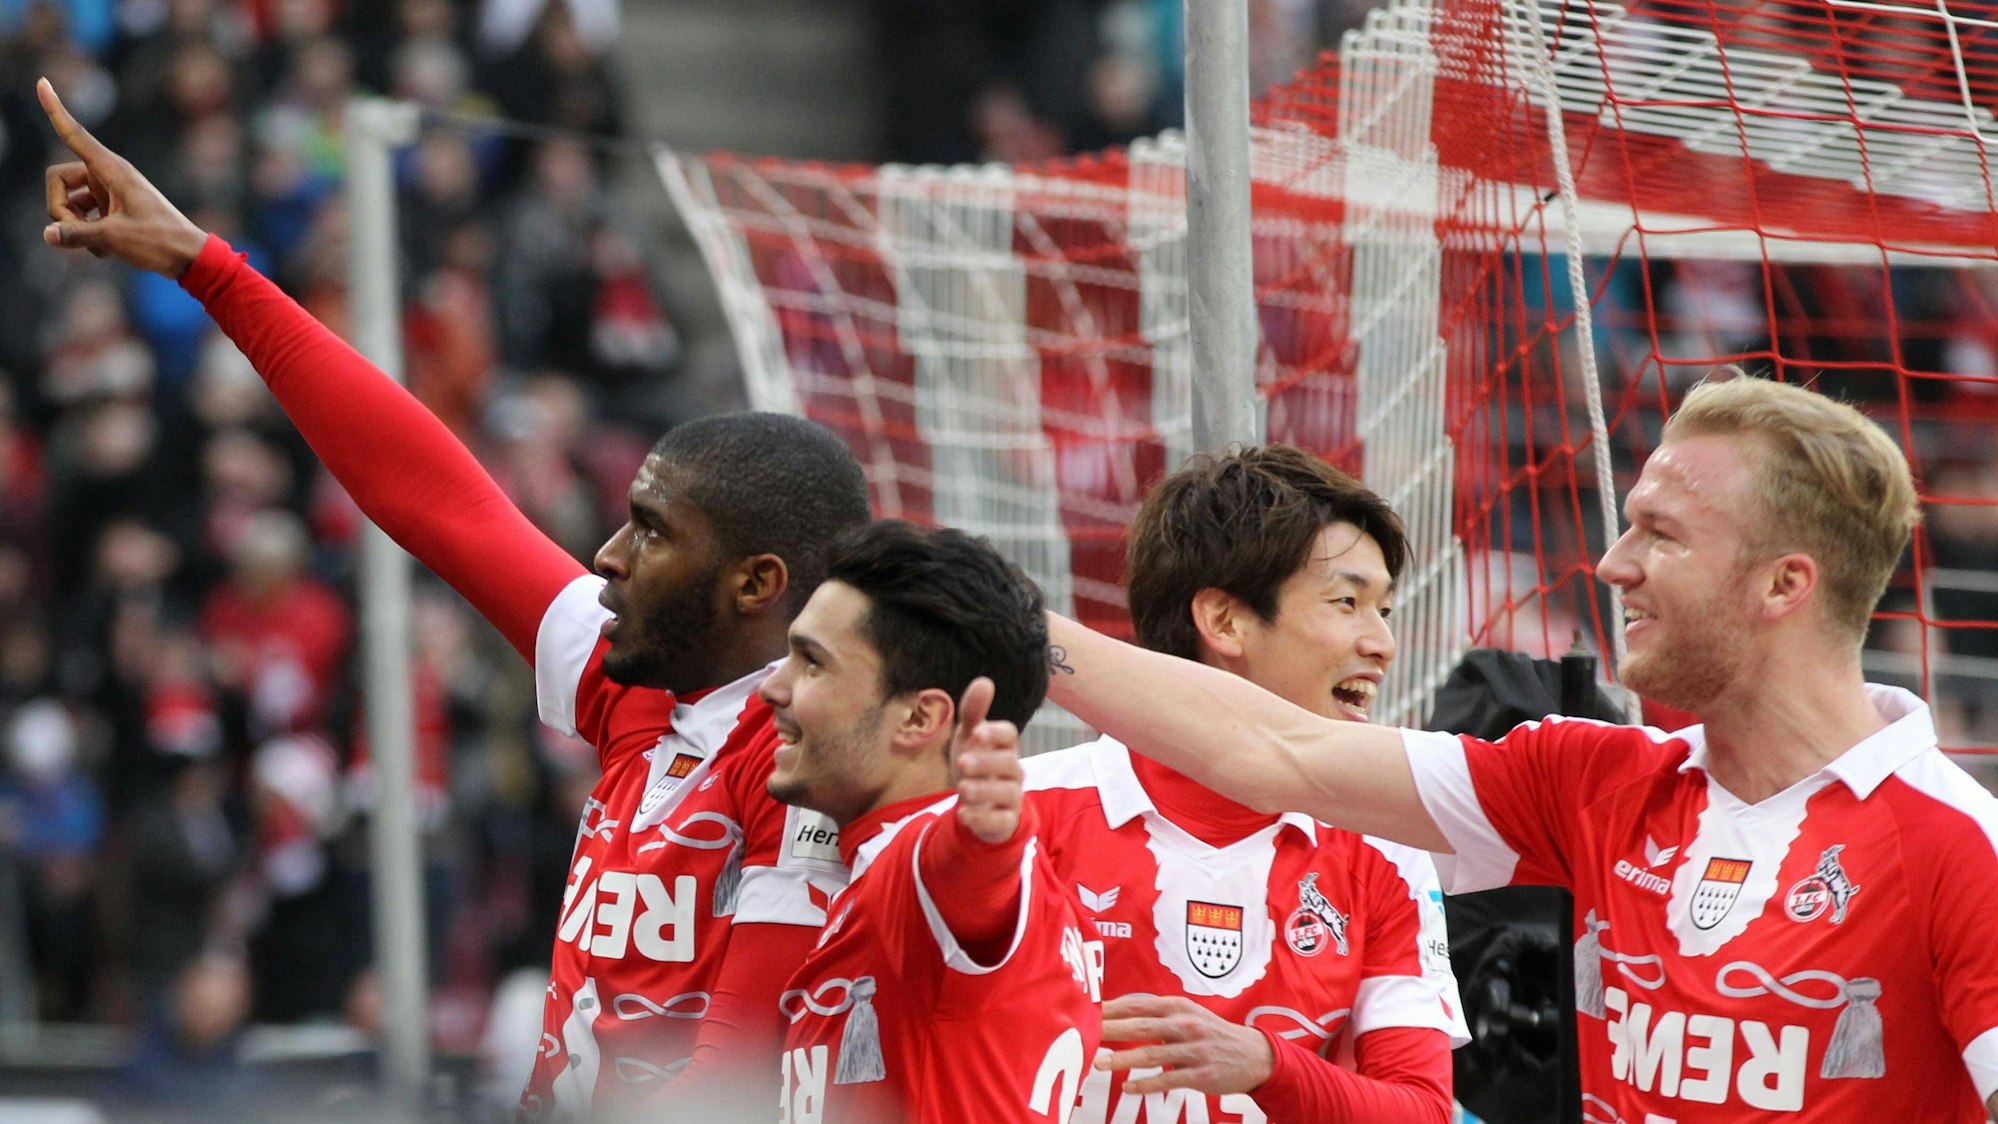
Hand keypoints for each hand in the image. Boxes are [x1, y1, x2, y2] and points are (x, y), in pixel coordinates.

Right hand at [38, 77, 208, 276]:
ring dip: (75, 228)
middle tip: (78, 234)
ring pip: (67, 203)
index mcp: (112, 170)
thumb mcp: (114, 238)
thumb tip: (47, 234)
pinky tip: (109, 251)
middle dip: (59, 209)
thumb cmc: (159, 242)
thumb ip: (76, 234)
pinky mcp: (110, 208)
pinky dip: (88, 236)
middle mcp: (107, 175)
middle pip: (57, 180)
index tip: (42, 82)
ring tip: (103, 246)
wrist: (189, 257)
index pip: (75, 135)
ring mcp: (107, 192)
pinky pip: (81, 218)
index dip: (55, 110)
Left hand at [950, 677, 1023, 844]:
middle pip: (1009, 763)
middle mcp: (1012, 770)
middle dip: (986, 762)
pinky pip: (1001, 821)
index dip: (994, 733)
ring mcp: (1011, 797)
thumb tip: (984, 681)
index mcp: (1004, 747)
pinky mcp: (1005, 821)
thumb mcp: (968, 739)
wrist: (979, 805)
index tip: (976, 732)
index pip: (1008, 735)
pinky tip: (963, 813)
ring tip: (962, 788)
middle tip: (961, 762)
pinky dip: (983, 818)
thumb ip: (973, 712)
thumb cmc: (976, 765)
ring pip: (1007, 793)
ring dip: (984, 790)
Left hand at [1097, 993, 1274, 1095]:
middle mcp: (1185, 1024)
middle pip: (1140, 1026)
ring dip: (1122, 1059)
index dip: (1111, 1008)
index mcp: (1178, 1006)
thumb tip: (1116, 1011)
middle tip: (1085, 1034)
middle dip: (1110, 1030)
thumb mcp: (1188, 1014)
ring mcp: (1193, 1049)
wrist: (1254, 1055)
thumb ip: (1156, 1013)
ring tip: (1099, 1063)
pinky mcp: (1200, 1074)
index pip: (1138, 1004)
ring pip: (1151, 1054)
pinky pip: (1168, 1079)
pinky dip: (1146, 1084)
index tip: (1086, 1011)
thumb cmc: (1211, 1032)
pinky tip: (1127, 1087)